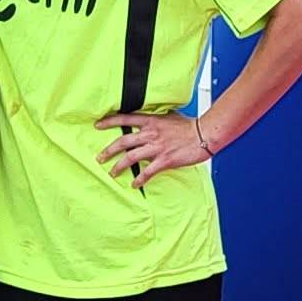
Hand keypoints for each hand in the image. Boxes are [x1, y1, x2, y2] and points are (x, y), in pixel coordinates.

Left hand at [96, 109, 215, 184]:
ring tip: (112, 173)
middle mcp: (150, 134)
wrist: (204, 134)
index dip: (109, 122)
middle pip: (123, 142)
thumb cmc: (188, 125)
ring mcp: (157, 148)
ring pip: (131, 158)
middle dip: (108, 151)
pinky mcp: (165, 160)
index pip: (125, 119)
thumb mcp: (169, 116)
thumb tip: (147, 118)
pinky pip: (147, 172)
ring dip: (119, 167)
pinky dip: (139, 179)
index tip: (97, 125)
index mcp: (151, 121)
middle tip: (99, 158)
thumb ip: (155, 118)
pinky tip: (134, 184)